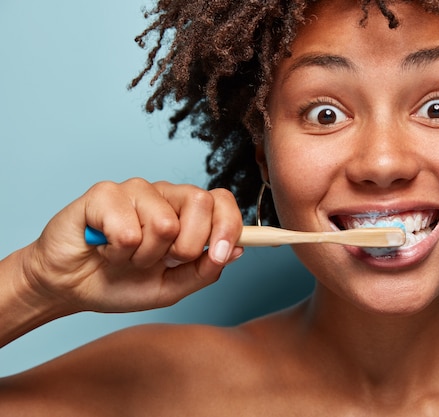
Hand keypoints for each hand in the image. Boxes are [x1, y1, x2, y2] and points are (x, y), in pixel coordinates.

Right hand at [22, 178, 242, 313]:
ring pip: (164, 223)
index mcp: (186, 213)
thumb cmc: (122, 282)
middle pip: (200, 203)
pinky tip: (104, 248)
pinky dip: (116, 252)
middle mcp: (164, 196)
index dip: (228, 225)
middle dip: (185, 248)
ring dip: (144, 256)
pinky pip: (127, 229)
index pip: (221, 200)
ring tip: (126, 256)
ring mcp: (135, 190)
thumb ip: (205, 270)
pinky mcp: (104, 193)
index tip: (222, 253)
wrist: (72, 288)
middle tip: (160, 261)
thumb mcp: (172, 287)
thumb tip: (239, 249)